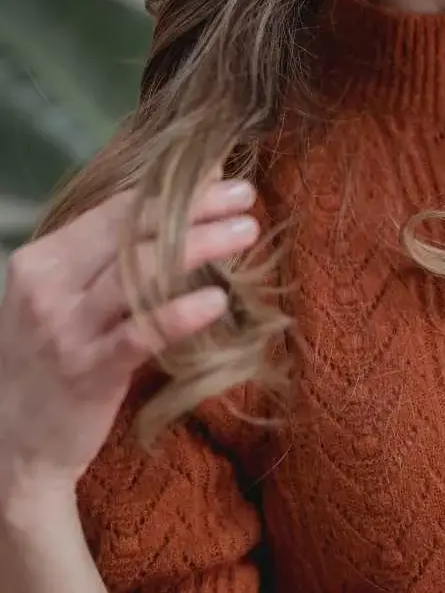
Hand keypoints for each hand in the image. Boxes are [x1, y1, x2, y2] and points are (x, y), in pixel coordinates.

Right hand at [0, 177, 260, 509]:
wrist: (10, 444)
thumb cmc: (53, 356)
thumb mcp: (69, 295)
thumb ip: (117, 250)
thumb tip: (190, 194)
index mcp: (44, 258)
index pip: (117, 210)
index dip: (174, 189)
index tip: (225, 175)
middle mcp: (48, 287)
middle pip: (132, 232)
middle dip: (195, 207)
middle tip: (247, 196)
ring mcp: (64, 329)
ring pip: (138, 273)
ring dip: (199, 246)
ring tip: (246, 232)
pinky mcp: (86, 372)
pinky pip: (138, 335)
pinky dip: (180, 314)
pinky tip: (218, 302)